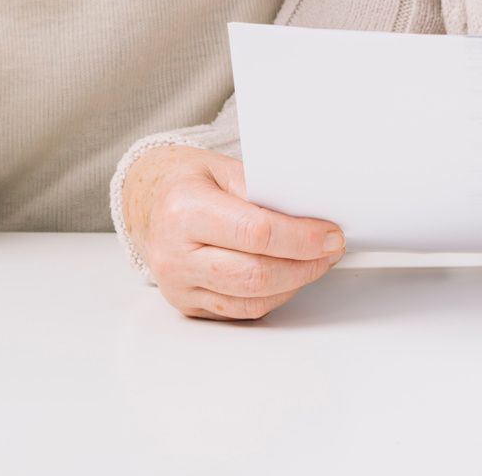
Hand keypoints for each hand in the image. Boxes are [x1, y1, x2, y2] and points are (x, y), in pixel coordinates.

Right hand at [123, 145, 344, 320]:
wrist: (149, 204)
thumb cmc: (190, 182)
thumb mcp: (223, 169)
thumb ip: (263, 191)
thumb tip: (312, 216)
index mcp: (184, 209)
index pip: (255, 232)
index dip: (301, 238)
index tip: (332, 234)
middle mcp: (176, 253)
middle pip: (256, 274)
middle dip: (305, 265)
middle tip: (332, 249)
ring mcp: (179, 285)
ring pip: (251, 300)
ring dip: (295, 284)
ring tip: (316, 262)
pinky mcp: (188, 305)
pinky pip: (240, 312)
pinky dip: (273, 297)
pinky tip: (290, 278)